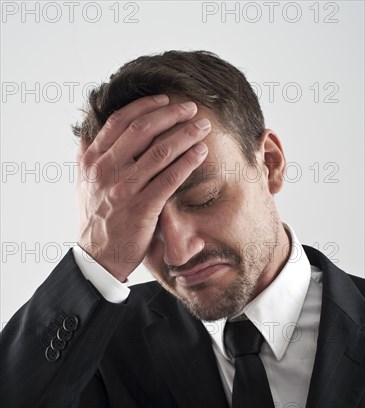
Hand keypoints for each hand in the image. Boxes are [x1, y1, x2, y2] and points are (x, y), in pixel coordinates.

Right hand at [75, 95, 210, 281]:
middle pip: (143, 130)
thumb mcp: (81, 185)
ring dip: (185, 135)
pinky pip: (169, 179)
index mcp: (92, 160)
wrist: (98, 257)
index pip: (120, 121)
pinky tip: (201, 153)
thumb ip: (84, 157)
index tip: (165, 100)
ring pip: (160, 152)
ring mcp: (124, 189)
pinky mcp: (142, 208)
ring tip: (202, 127)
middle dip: (171, 114)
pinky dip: (188, 162)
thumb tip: (86, 132)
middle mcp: (106, 170)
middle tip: (190, 109)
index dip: (146, 106)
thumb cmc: (94, 220)